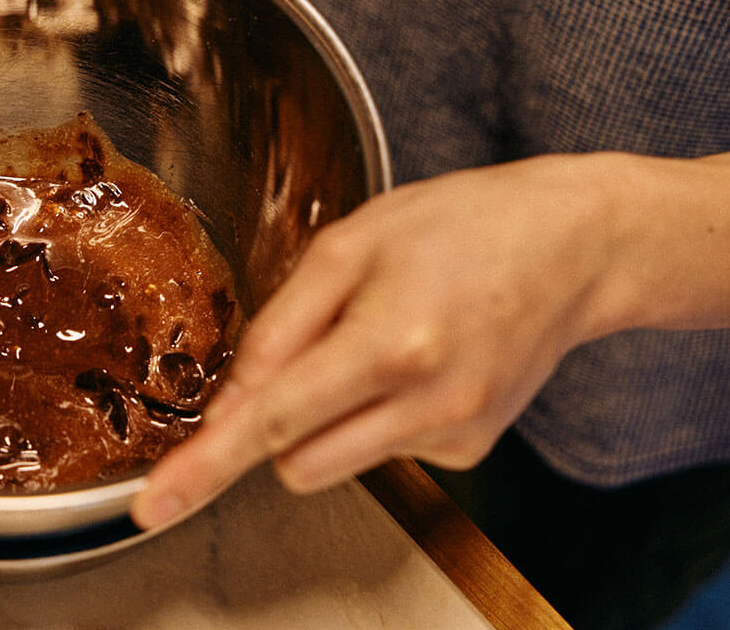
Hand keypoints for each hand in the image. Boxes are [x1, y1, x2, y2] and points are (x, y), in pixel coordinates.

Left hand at [130, 155, 627, 528]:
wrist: (574, 246)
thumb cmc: (462, 225)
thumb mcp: (354, 242)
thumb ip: (282, 322)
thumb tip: (230, 398)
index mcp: (391, 341)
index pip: (273, 421)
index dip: (205, 466)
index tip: (155, 506)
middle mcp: (429, 404)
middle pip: (296, 460)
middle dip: (277, 420)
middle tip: (310, 349)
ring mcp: (456, 435)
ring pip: (336, 461)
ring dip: (328, 417)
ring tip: (382, 337)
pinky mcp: (473, 448)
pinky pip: (385, 448)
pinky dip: (379, 412)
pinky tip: (419, 355)